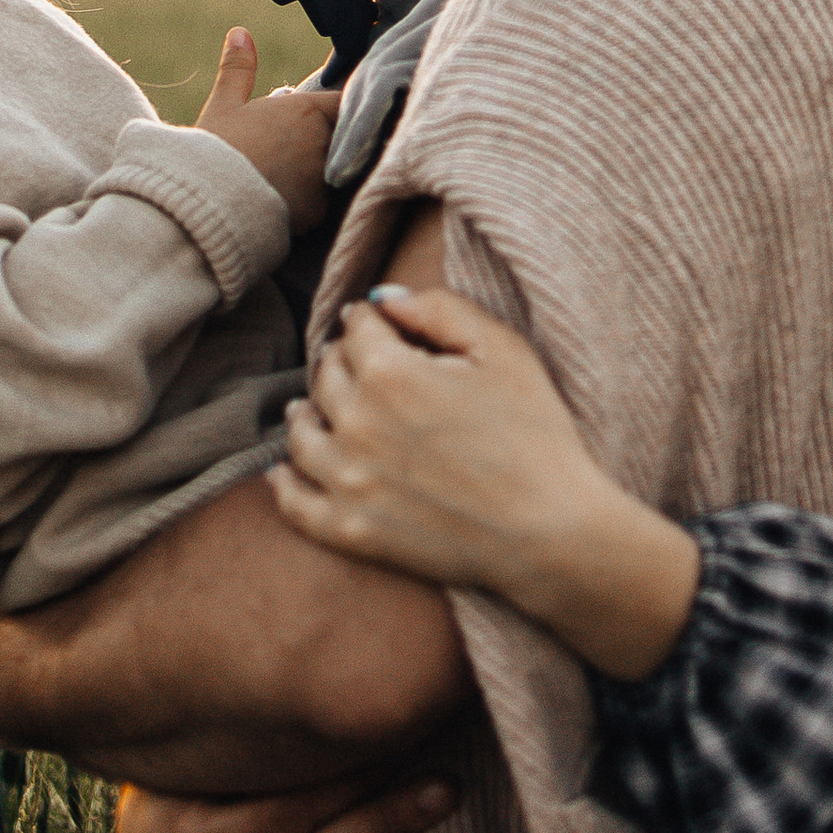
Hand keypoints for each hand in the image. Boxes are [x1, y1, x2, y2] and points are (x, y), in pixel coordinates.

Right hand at [195, 27, 340, 231]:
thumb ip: (237, 69)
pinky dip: (303, 203)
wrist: (205, 204)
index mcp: (307, 111)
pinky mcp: (317, 214)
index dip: (332, 109)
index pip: (341, 103)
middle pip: (336, 138)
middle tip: (283, 149)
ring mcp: (323, 181)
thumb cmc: (213, 149)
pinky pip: (317, 205)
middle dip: (319, 142)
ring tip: (276, 177)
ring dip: (312, 173)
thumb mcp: (222, 106)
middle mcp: (323, 144)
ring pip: (327, 173)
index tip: (316, 115)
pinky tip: (275, 202)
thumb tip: (240, 33)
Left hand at [273, 286, 702, 680]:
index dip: (372, 320)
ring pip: (301, 433)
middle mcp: (356, 423)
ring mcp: (348, 482)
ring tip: (311, 408)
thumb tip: (382, 299)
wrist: (551, 532)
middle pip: (326, 374)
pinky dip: (284, 483)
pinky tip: (281, 472)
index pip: (356, 327)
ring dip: (307, 412)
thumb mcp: (502, 349)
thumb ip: (439, 309)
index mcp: (389, 372)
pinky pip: (295, 504)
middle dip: (342, 361)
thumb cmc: (536, 434)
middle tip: (360, 364)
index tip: (385, 325)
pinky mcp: (351, 533)